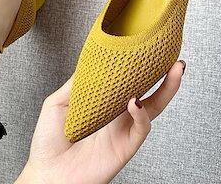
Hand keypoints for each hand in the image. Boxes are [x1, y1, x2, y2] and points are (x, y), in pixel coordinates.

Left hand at [17, 61, 184, 183]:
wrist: (46, 174)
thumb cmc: (48, 142)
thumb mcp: (58, 102)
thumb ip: (76, 83)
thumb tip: (90, 63)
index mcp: (103, 103)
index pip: (127, 82)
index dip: (140, 67)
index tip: (147, 49)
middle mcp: (117, 115)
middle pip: (148, 92)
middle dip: (165, 75)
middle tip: (173, 59)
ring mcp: (122, 130)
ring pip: (153, 108)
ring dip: (166, 89)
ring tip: (172, 71)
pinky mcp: (125, 146)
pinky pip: (141, 129)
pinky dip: (142, 114)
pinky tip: (136, 102)